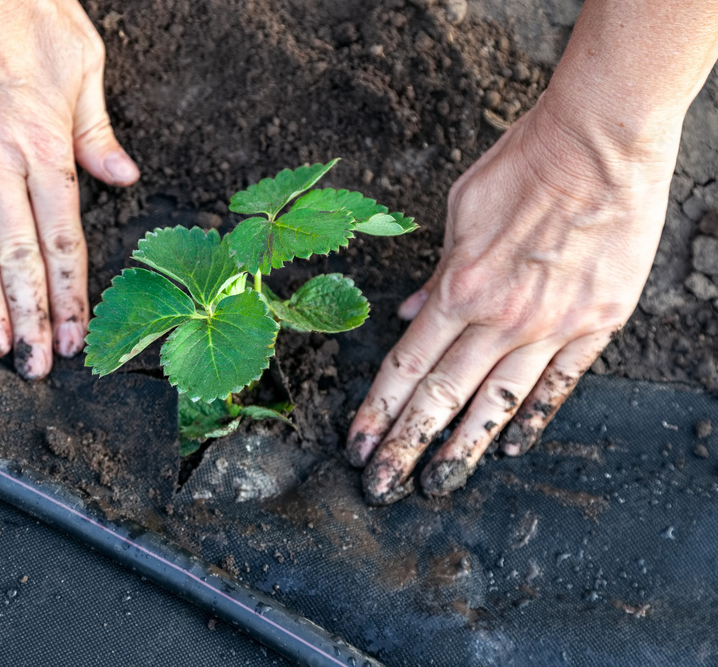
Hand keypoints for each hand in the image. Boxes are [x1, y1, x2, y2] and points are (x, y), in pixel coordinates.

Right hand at [0, 0, 138, 378]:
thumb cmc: (26, 11)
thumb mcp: (83, 65)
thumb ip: (97, 132)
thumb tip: (123, 177)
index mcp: (46, 148)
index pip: (63, 240)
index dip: (70, 295)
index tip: (74, 336)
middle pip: (19, 257)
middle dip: (32, 317)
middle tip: (36, 366)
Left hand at [346, 91, 680, 503]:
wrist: (601, 138)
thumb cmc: (525, 163)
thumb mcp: (460, 210)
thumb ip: (436, 273)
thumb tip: (409, 314)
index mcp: (459, 287)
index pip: (405, 366)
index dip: (376, 412)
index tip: (358, 446)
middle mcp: (501, 317)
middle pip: (442, 396)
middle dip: (406, 447)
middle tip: (383, 488)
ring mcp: (552, 325)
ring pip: (498, 403)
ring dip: (463, 448)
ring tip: (439, 485)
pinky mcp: (597, 322)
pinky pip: (558, 384)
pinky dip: (533, 418)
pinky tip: (513, 448)